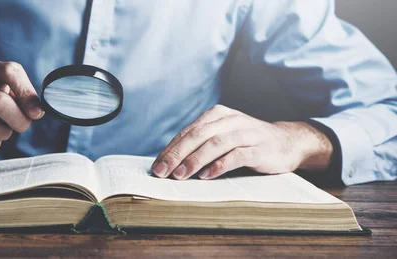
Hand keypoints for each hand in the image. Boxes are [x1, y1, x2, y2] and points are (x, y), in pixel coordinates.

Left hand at [151, 105, 332, 179]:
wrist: (288, 142)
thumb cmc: (248, 142)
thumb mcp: (223, 136)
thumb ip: (200, 143)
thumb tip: (170, 162)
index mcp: (218, 114)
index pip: (188, 132)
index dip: (171, 149)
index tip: (157, 166)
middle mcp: (231, 120)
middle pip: (198, 135)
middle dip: (177, 154)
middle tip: (163, 171)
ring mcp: (247, 132)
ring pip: (216, 144)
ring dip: (195, 160)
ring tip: (181, 174)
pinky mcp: (260, 148)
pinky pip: (237, 155)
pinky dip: (220, 165)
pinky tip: (207, 175)